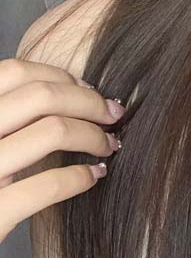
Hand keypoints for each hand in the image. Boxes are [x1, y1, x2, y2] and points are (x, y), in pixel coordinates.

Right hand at [0, 58, 123, 242]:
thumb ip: (5, 118)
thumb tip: (63, 93)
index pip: (14, 72)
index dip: (60, 76)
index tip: (87, 90)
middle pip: (42, 95)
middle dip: (89, 101)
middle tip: (112, 115)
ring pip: (52, 131)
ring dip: (93, 135)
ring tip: (108, 145)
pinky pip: (48, 185)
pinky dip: (81, 176)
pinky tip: (94, 176)